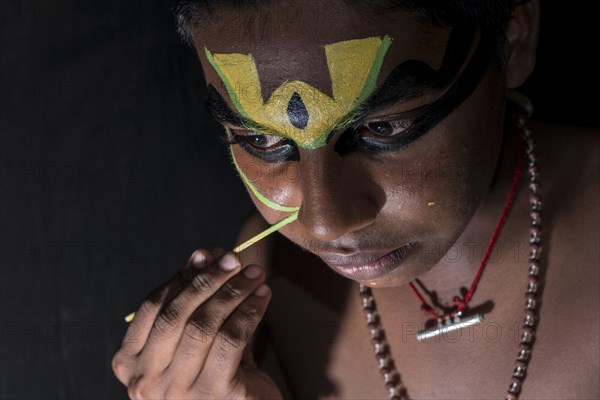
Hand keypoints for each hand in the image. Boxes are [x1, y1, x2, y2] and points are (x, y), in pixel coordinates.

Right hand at [112, 249, 281, 398]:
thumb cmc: (215, 372)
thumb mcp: (197, 335)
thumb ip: (196, 298)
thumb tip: (207, 253)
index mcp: (129, 363)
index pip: (153, 306)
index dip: (182, 276)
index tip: (207, 254)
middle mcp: (145, 381)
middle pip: (176, 313)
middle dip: (208, 279)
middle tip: (235, 260)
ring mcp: (176, 391)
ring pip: (204, 324)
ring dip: (233, 292)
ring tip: (254, 275)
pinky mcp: (213, 395)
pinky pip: (230, 339)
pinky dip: (249, 312)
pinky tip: (263, 297)